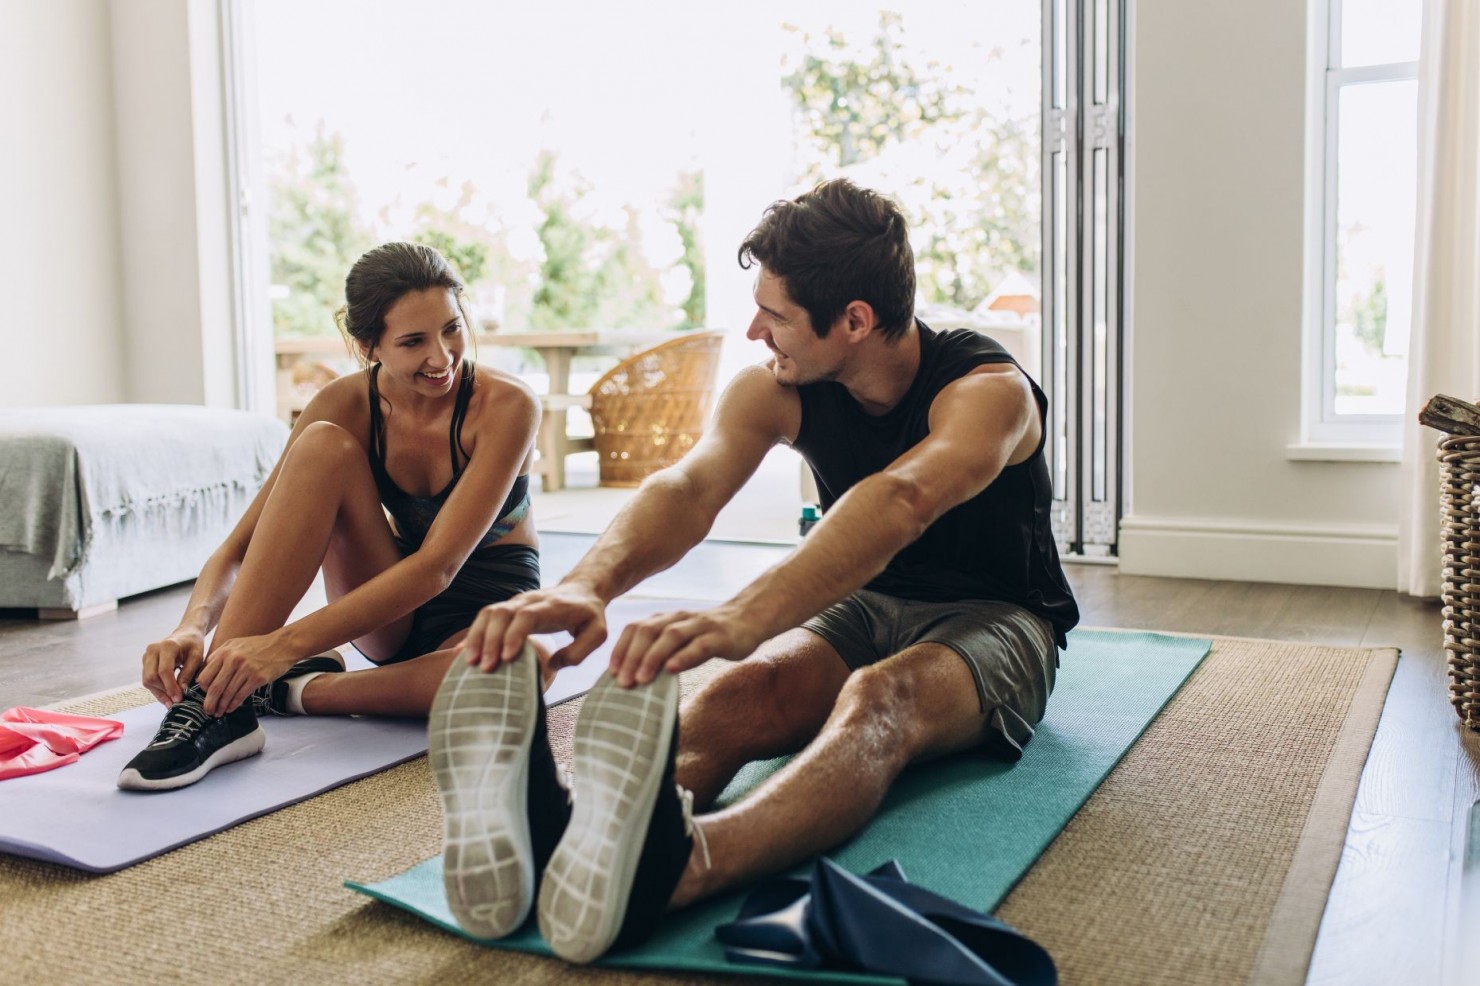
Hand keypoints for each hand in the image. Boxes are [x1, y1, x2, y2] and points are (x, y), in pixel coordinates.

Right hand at [141, 629, 206, 705]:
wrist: (186, 633)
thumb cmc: (193, 644)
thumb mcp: (197, 656)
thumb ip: (188, 673)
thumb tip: (181, 691)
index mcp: (167, 646)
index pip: (164, 671)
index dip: (171, 687)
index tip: (179, 698)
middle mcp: (153, 650)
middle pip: (151, 677)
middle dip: (163, 692)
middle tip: (176, 702)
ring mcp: (147, 655)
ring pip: (147, 680)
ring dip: (159, 693)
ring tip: (172, 702)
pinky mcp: (145, 662)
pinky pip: (147, 679)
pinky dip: (157, 689)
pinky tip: (167, 696)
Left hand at [195, 633, 296, 715]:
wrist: (283, 645)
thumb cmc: (258, 646)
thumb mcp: (235, 644)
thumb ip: (219, 656)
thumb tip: (206, 674)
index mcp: (224, 652)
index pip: (205, 676)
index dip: (204, 689)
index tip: (206, 695)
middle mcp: (233, 660)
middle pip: (214, 688)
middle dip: (209, 703)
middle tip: (208, 711)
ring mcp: (246, 669)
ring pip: (228, 694)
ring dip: (222, 706)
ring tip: (219, 712)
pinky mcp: (258, 678)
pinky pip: (241, 695)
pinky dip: (234, 704)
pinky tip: (231, 708)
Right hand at [460, 582, 607, 672]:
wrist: (581, 591)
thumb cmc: (589, 616)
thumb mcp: (597, 633)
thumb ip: (579, 651)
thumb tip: (552, 664)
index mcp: (551, 606)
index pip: (526, 615)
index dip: (514, 634)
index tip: (507, 657)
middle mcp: (529, 601)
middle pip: (501, 613)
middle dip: (490, 640)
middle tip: (485, 667)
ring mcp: (516, 603)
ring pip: (489, 613)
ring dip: (477, 637)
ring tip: (469, 663)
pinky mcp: (508, 609)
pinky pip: (485, 618)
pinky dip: (473, 634)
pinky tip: (462, 653)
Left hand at [609, 604, 761, 687]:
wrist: (748, 618)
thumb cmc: (709, 636)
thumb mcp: (682, 640)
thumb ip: (662, 652)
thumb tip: (635, 678)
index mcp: (667, 619)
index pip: (636, 628)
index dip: (621, 649)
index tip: (612, 672)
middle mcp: (680, 619)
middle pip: (648, 631)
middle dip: (632, 656)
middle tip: (623, 682)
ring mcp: (701, 626)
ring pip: (671, 636)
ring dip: (652, 657)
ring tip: (641, 679)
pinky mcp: (720, 636)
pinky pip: (700, 645)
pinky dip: (684, 657)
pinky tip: (672, 670)